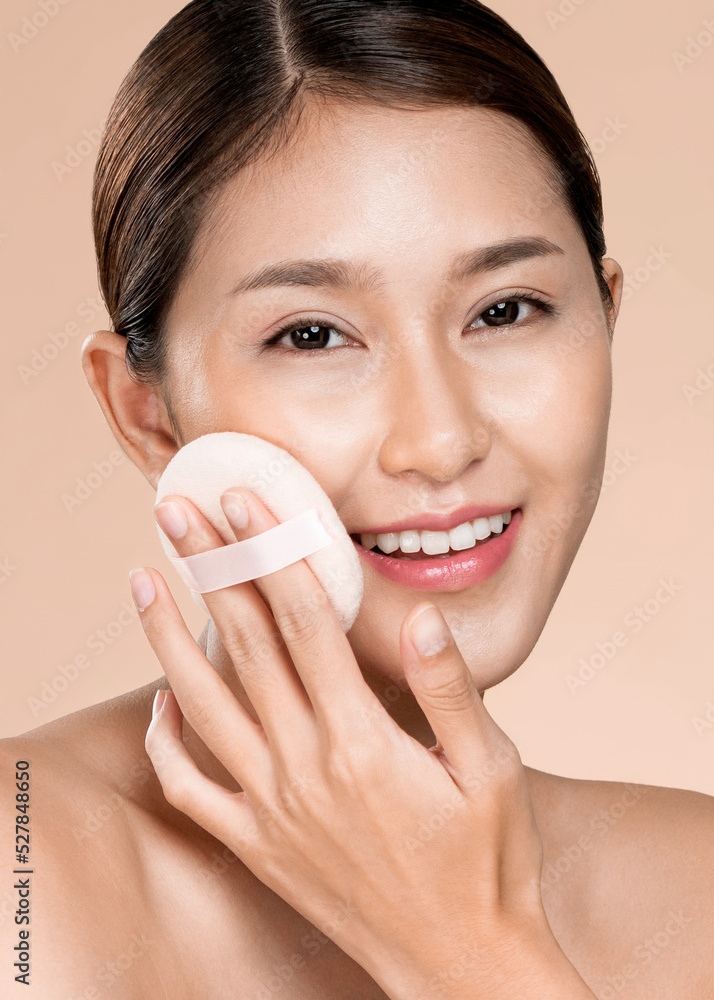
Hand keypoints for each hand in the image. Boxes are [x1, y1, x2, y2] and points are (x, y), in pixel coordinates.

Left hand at [135, 487, 593, 999]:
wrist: (461, 965)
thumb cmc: (489, 865)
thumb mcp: (492, 772)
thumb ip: (449, 690)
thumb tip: (419, 616)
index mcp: (362, 741)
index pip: (304, 622)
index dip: (272, 552)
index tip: (245, 502)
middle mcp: (305, 768)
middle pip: (246, 645)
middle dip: (211, 568)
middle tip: (179, 512)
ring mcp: (273, 809)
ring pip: (204, 705)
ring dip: (168, 639)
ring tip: (142, 583)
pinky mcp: (258, 846)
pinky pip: (192, 789)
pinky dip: (168, 742)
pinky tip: (162, 699)